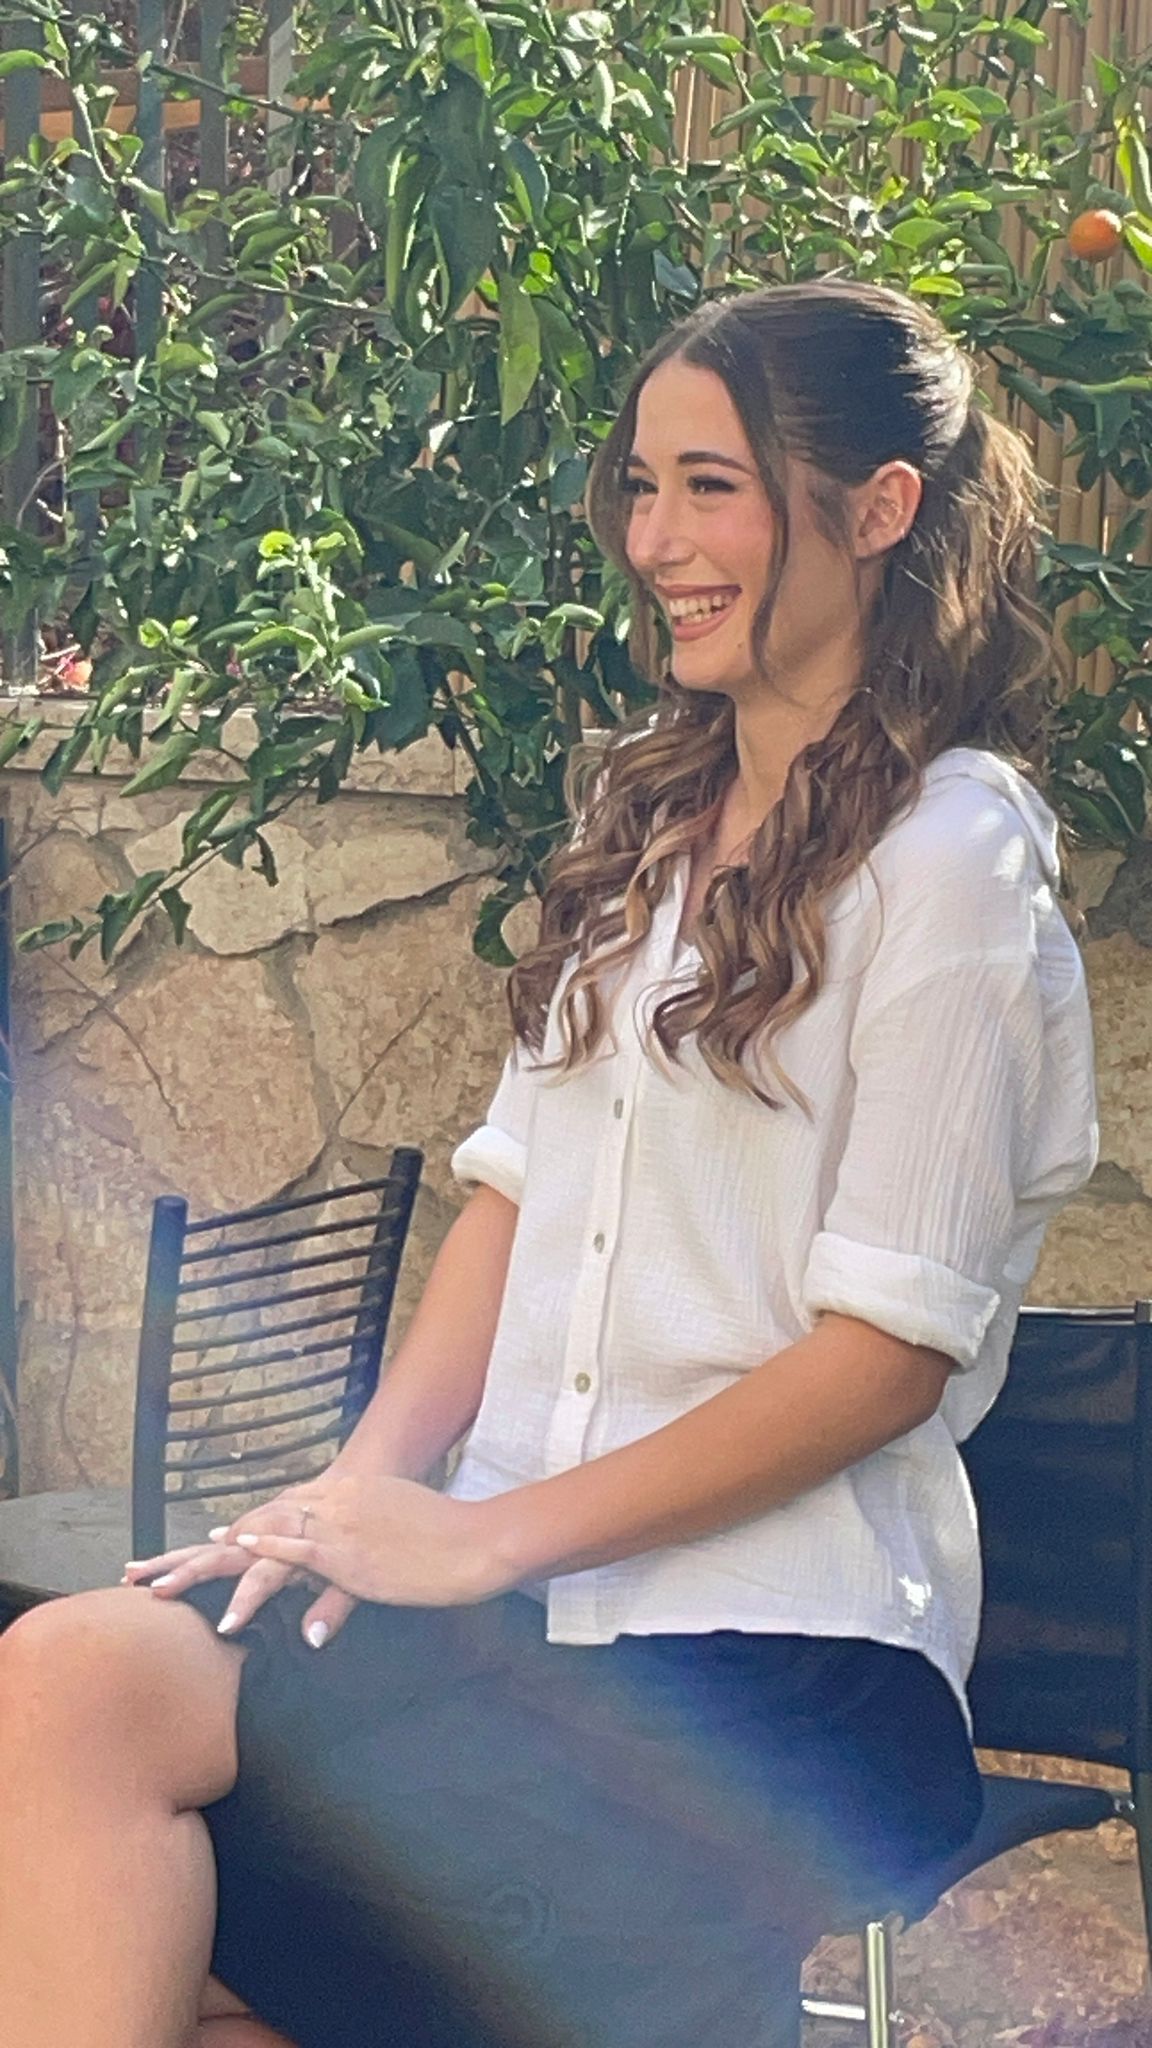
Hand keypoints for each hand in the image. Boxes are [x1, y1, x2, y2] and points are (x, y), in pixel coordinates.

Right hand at [122, 1483, 357, 1646]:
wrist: (366, 1478)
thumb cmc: (363, 1537)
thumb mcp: (358, 1576)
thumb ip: (333, 1606)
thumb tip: (312, 1640)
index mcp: (293, 1548)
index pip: (260, 1577)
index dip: (243, 1602)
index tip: (222, 1626)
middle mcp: (269, 1534)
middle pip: (219, 1553)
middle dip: (184, 1572)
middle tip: (150, 1590)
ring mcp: (261, 1526)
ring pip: (211, 1542)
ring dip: (176, 1557)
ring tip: (135, 1571)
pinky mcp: (262, 1521)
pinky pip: (226, 1535)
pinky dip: (200, 1546)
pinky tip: (178, 1557)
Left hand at [220, 1471, 506, 1608]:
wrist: (475, 1540)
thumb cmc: (452, 1532)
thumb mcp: (406, 1516)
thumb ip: (382, 1523)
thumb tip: (374, 1540)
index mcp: (358, 1490)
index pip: (301, 1500)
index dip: (269, 1514)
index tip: (241, 1527)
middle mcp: (342, 1501)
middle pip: (279, 1511)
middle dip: (241, 1529)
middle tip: (208, 1542)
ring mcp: (342, 1526)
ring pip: (276, 1530)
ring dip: (236, 1545)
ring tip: (207, 1555)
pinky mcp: (347, 1556)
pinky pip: (296, 1551)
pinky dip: (264, 1549)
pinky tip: (239, 1547)